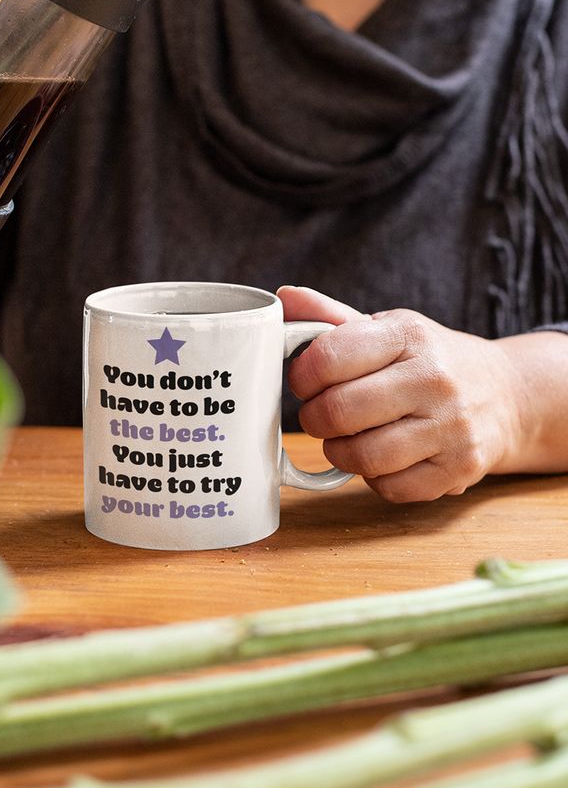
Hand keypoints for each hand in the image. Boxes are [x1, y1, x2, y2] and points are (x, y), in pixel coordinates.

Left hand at [278, 285, 523, 502]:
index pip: (329, 357)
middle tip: (320, 415)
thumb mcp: (388, 329)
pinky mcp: (459, 468)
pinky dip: (373, 478)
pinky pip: (390, 488)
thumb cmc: (428, 360)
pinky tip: (381, 458)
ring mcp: (451, 426)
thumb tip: (283, 298)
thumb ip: (332, 318)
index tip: (305, 382)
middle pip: (340, 412)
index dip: (302, 376)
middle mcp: (434, 378)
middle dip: (315, 419)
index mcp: (409, 335)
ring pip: (363, 457)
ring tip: (346, 438)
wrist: (504, 394)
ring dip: (339, 452)